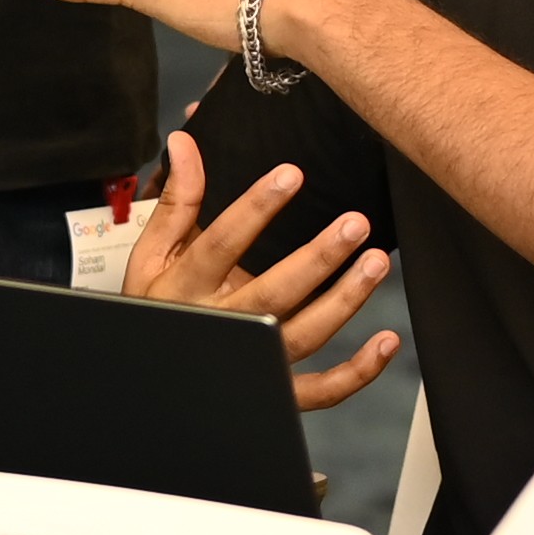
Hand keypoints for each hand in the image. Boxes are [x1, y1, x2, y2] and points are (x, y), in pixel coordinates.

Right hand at [123, 131, 398, 408]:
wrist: (148, 380)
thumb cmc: (156, 309)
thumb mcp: (152, 255)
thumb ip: (177, 200)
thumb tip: (186, 143)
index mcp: (187, 286)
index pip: (222, 243)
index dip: (256, 208)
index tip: (291, 175)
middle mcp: (223, 325)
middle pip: (274, 292)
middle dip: (318, 258)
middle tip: (354, 224)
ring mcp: (251, 360)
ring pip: (304, 336)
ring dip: (345, 301)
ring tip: (375, 263)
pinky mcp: (274, 389)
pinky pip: (320, 391)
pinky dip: (356, 372)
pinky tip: (385, 341)